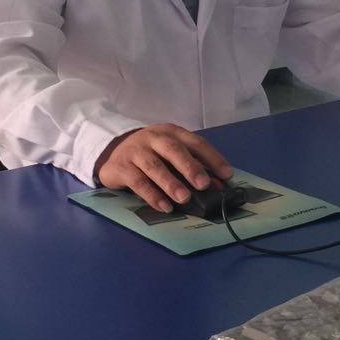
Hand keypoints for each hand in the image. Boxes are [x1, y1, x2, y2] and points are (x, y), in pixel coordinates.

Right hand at [94, 123, 233, 212]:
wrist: (113, 154)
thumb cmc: (150, 155)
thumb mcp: (171, 157)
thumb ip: (193, 168)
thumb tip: (217, 185)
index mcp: (171, 132)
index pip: (195, 142)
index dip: (212, 157)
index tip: (227, 174)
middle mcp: (153, 138)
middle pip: (173, 150)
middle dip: (190, 167)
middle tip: (203, 184)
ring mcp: (135, 151)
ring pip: (154, 166)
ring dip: (171, 183)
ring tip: (185, 198)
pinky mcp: (122, 167)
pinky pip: (138, 181)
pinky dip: (152, 195)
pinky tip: (164, 206)